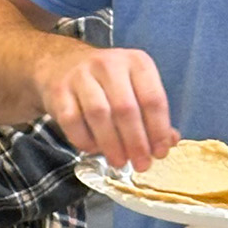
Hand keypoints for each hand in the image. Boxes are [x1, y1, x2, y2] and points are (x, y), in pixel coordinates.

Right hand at [32, 42, 175, 168]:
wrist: (59, 64)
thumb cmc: (105, 82)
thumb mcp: (134, 88)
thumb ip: (152, 113)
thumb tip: (169, 141)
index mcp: (136, 62)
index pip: (153, 98)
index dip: (158, 130)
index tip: (160, 153)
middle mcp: (109, 64)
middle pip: (126, 108)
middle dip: (136, 142)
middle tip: (141, 165)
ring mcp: (81, 75)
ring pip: (99, 114)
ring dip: (111, 144)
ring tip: (119, 162)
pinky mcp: (58, 90)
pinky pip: (72, 120)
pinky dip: (84, 140)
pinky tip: (93, 149)